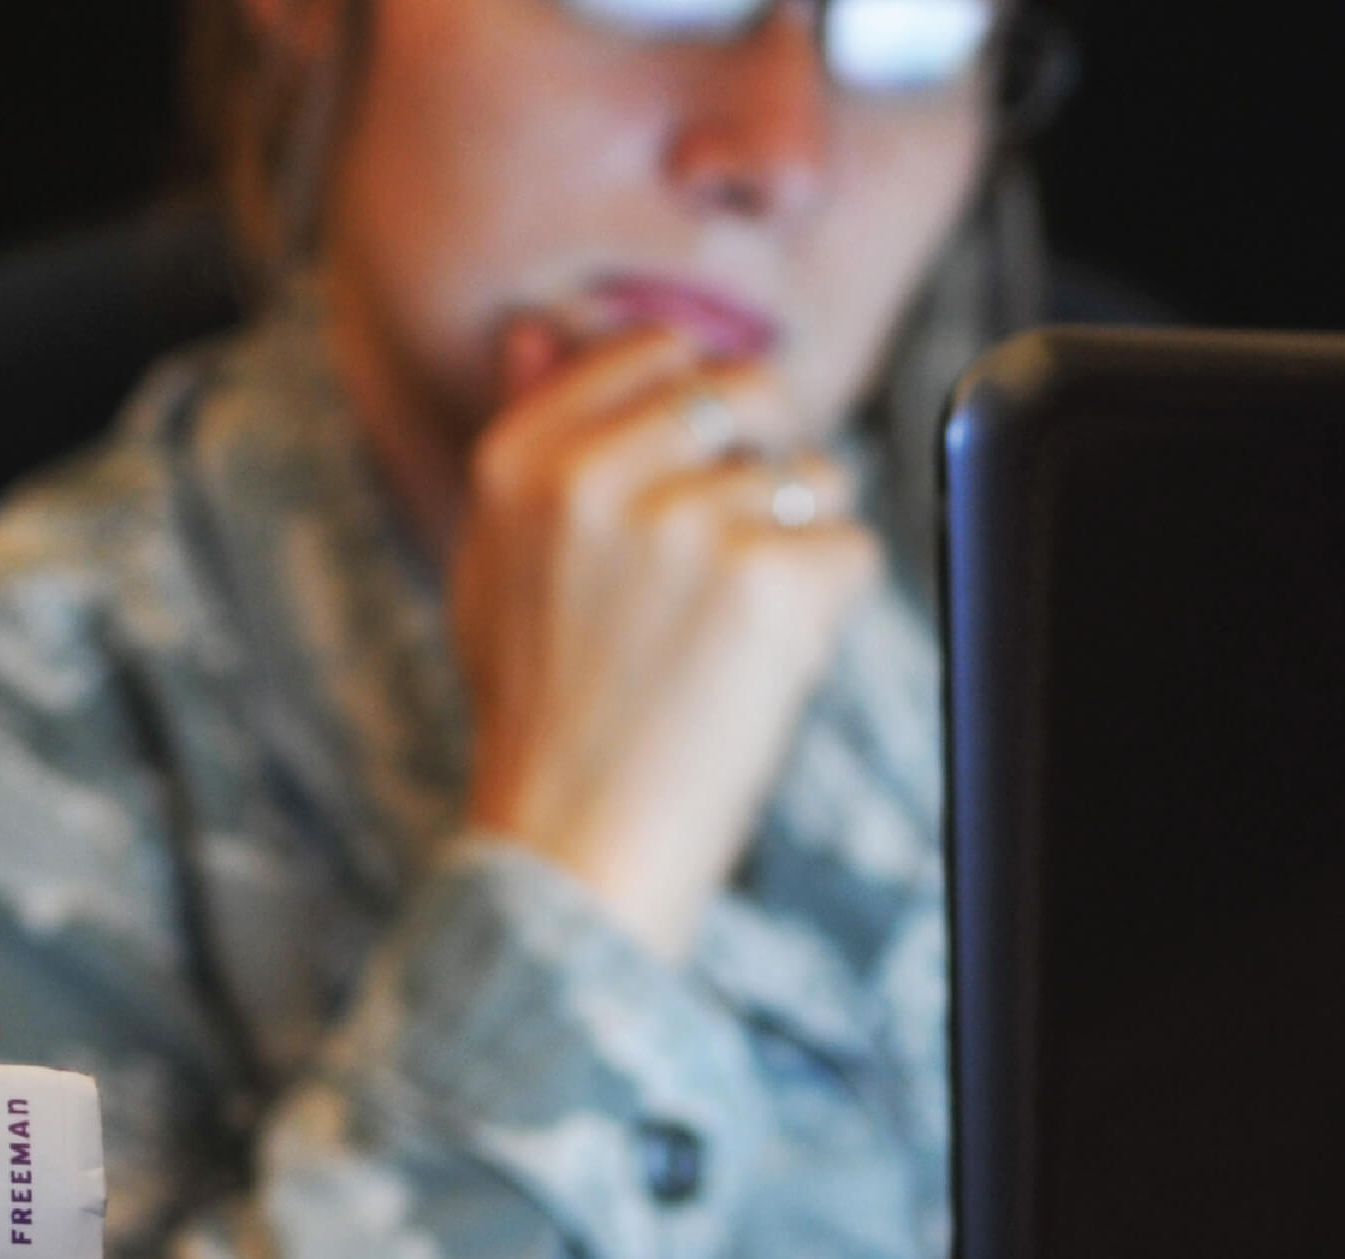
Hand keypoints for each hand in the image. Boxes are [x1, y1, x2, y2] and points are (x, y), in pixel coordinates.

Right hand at [449, 318, 880, 960]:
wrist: (575, 845)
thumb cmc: (542, 711)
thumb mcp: (493, 563)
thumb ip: (529, 442)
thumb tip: (540, 329)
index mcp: (523, 458)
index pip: (658, 352)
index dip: (697, 415)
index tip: (689, 479)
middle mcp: (598, 473)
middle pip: (753, 392)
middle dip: (764, 465)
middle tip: (725, 563)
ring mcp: (687, 521)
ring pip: (816, 476)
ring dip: (799, 548)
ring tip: (729, 634)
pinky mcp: (768, 579)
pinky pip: (852, 549)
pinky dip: (828, 611)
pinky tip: (763, 665)